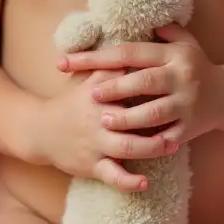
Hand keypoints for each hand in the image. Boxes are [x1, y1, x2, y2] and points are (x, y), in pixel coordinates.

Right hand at [33, 70, 174, 193]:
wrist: (40, 130)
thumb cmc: (72, 100)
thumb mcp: (86, 76)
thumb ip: (111, 62)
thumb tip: (139, 40)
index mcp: (98, 92)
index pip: (126, 83)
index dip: (149, 82)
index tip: (174, 81)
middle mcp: (97, 117)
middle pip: (130, 115)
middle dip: (156, 117)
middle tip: (183, 116)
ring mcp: (95, 143)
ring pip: (127, 147)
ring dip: (151, 148)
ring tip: (171, 145)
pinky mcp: (91, 165)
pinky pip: (113, 176)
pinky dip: (129, 182)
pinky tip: (145, 183)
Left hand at [58, 25, 223, 145]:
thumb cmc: (196, 67)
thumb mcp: (185, 44)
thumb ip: (163, 31)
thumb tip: (142, 20)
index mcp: (173, 55)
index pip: (129, 52)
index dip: (97, 57)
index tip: (68, 61)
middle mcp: (181, 77)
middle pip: (143, 81)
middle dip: (114, 89)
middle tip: (90, 96)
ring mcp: (187, 103)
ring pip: (154, 112)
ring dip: (128, 118)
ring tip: (105, 121)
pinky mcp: (191, 126)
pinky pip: (168, 135)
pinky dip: (150, 141)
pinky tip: (132, 144)